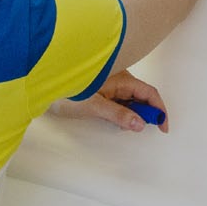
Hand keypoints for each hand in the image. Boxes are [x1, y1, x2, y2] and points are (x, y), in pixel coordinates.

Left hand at [46, 69, 168, 133]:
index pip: (149, 93)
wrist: (44, 83)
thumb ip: (118, 114)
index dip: (159, 109)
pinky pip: (120, 99)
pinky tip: (113, 117)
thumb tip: (140, 123)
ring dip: (132, 112)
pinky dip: (122, 111)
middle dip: (146, 112)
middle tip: (139, 128)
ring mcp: (111, 83)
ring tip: (120, 122)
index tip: (163, 126)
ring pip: (131, 98)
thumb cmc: (66, 90)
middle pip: (142, 96)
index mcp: (122, 77)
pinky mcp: (103, 89)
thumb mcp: (94, 105)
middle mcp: (119, 78)